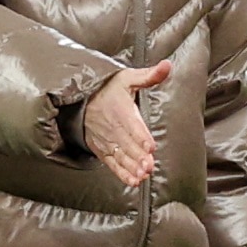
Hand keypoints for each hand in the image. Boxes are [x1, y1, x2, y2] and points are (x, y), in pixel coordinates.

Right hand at [82, 61, 172, 188]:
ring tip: (142, 175)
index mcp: (120, 109)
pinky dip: (122, 173)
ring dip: (131, 167)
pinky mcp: (102, 150)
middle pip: (127, 144)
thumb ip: (149, 75)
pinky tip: (133, 181)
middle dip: (138, 156)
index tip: (150, 145)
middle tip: (149, 165)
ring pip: (120, 156)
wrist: (80, 99)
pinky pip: (112, 164)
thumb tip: (167, 65)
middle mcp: (113, 127)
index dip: (140, 135)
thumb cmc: (107, 88)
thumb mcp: (127, 77)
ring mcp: (106, 140)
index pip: (132, 124)